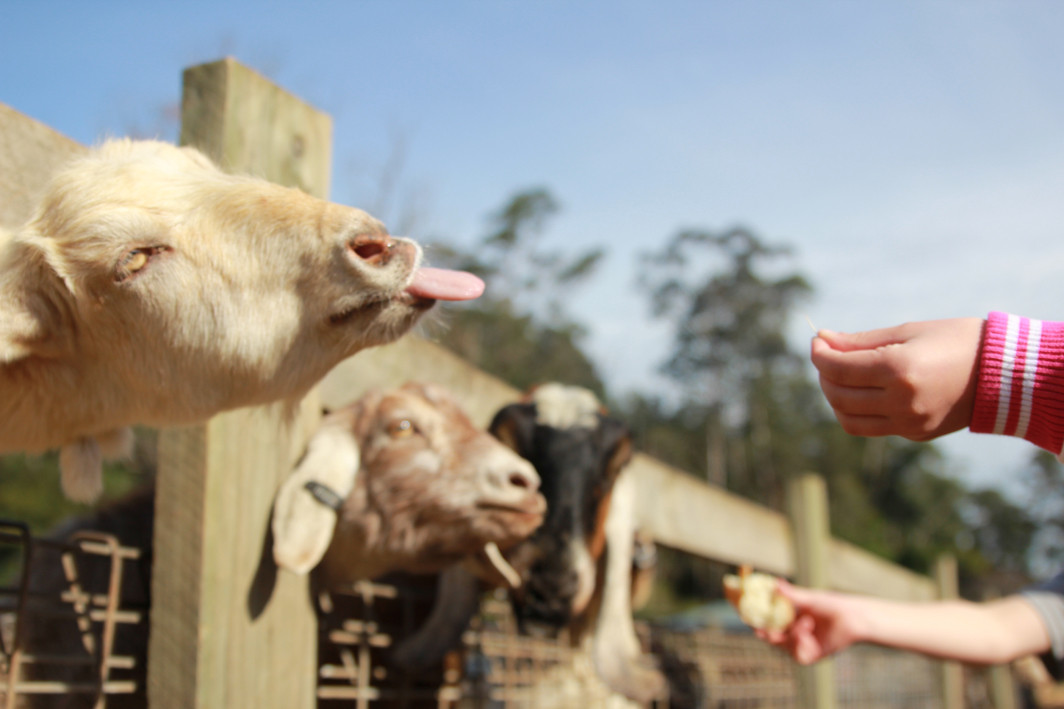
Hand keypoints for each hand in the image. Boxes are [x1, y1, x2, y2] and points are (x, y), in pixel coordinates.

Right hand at [757, 581, 863, 664]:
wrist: (853, 618)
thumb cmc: (832, 605)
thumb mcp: (808, 599)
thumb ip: (791, 594)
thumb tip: (775, 583)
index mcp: (789, 618)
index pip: (767, 620)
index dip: (756, 620)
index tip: (746, 615)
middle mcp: (793, 632)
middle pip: (771, 637)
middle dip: (764, 634)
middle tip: (760, 630)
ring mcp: (801, 645)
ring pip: (784, 646)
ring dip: (791, 635)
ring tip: (805, 622)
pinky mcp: (811, 655)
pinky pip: (798, 654)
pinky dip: (801, 642)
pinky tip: (809, 631)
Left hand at [810, 319, 983, 440]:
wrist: (1004, 373)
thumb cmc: (956, 341)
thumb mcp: (907, 332)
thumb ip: (861, 341)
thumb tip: (823, 340)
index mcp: (899, 369)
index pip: (838, 368)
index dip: (819, 354)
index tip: (818, 341)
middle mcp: (901, 400)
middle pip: (838, 395)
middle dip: (824, 375)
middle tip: (828, 356)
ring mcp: (909, 422)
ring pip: (848, 419)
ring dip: (835, 397)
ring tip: (841, 376)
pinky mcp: (916, 434)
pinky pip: (871, 427)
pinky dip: (856, 410)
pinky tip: (863, 391)